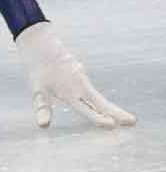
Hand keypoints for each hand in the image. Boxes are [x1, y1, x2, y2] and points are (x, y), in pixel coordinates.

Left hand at [15, 22, 135, 129]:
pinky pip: (90, 90)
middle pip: (100, 102)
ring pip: (98, 96)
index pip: (87, 108)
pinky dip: (98, 100)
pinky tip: (102, 107)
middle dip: (116, 113)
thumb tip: (44, 126)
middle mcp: (80, 85)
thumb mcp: (38, 90)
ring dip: (110, 108)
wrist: (41, 45)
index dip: (99, 117)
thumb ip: (43, 108)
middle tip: (132, 122)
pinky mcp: (80, 73)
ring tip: (126, 119)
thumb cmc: (38, 71)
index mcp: (70, 91)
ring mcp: (82, 78)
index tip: (112, 125)